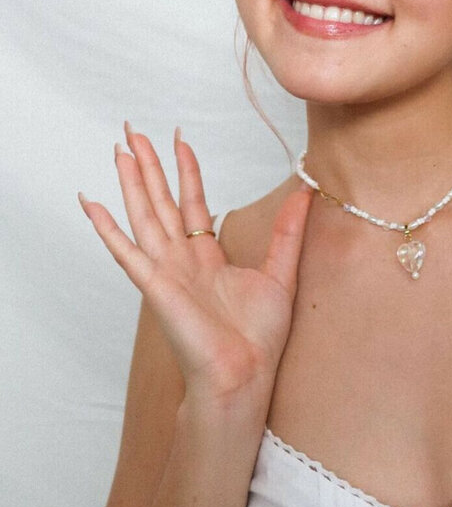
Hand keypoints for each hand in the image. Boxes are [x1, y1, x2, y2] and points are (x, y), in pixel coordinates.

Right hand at [79, 125, 311, 402]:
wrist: (245, 374)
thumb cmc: (259, 337)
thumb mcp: (281, 273)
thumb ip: (288, 233)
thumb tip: (305, 194)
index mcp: (207, 259)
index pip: (192, 205)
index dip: (186, 172)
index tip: (180, 141)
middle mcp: (182, 262)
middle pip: (161, 203)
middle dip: (148, 167)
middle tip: (133, 132)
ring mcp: (165, 272)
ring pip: (144, 217)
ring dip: (130, 184)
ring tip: (118, 151)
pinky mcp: (155, 287)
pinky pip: (127, 252)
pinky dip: (108, 229)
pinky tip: (91, 204)